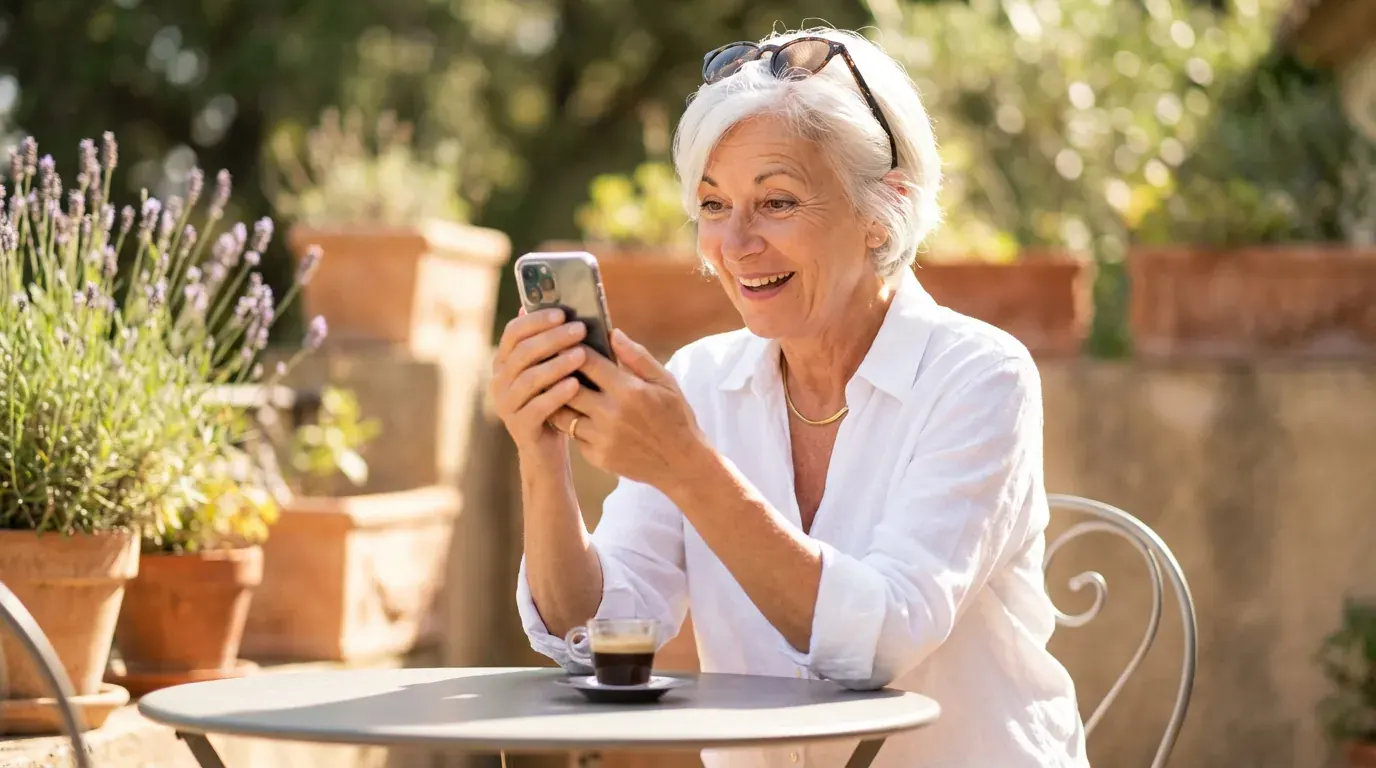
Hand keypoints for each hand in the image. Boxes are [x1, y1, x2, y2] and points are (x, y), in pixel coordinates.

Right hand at [490, 307, 588, 457]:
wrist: (547, 451)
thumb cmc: (555, 402)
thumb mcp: (550, 371)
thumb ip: (548, 344)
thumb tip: (553, 307)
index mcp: (504, 363)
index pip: (513, 333)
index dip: (536, 320)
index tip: (563, 312)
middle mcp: (500, 382)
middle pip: (522, 352)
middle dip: (552, 338)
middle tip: (579, 330)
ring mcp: (507, 405)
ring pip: (529, 379)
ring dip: (556, 364)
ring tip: (582, 355)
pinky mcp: (520, 427)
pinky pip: (537, 407)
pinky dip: (557, 393)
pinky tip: (576, 385)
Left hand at [549, 328, 708, 490]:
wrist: (681, 464)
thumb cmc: (675, 417)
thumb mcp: (664, 382)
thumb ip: (637, 357)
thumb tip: (613, 333)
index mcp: (628, 391)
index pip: (586, 362)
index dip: (572, 350)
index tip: (567, 345)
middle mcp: (610, 414)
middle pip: (565, 387)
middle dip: (557, 374)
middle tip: (552, 365)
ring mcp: (601, 438)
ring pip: (562, 414)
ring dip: (557, 401)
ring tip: (556, 391)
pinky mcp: (596, 457)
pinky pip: (573, 436)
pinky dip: (571, 424)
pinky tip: (575, 415)